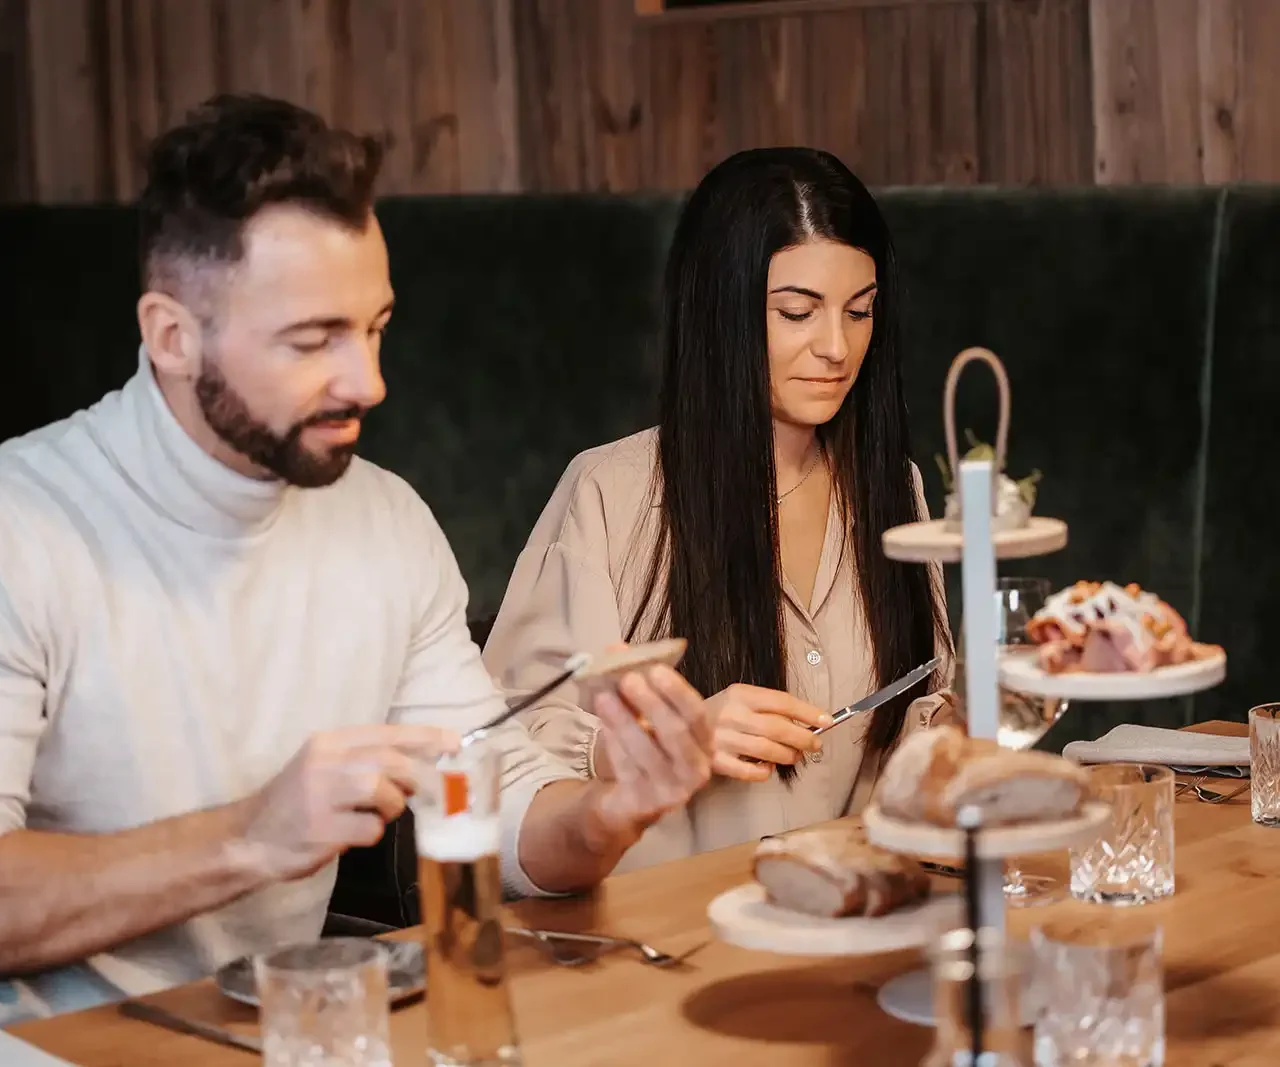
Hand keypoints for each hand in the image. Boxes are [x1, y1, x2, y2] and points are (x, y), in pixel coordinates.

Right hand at [234, 724, 458, 881]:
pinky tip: (354, 835)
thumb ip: (370, 762)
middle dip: (418, 777)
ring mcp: (319, 795)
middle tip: (430, 792)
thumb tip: (426, 763)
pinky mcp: (320, 829)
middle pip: (390, 760)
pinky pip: (369, 829)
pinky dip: (372, 834)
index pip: (387, 732)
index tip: (455, 743)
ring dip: (392, 806)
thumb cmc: (299, 804)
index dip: (425, 738)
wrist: (248, 838)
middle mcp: (324, 762)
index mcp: (329, 742)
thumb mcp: (328, 770)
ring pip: (381, 790)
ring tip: (379, 814)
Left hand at [585, 665, 712, 842]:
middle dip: (651, 704)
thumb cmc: (645, 750)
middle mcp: (696, 769)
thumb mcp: (644, 717)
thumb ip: (636, 684)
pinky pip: (629, 770)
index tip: (655, 669)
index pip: (697, 715)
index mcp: (703, 743)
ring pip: (648, 752)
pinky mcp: (647, 805)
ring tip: (604, 696)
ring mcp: (673, 791)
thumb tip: (616, 649)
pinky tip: (602, 724)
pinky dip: (615, 745)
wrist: (631, 801)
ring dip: (625, 721)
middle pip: (676, 734)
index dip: (677, 692)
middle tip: (627, 678)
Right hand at [704, 684, 830, 781]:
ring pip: (767, 751)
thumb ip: (769, 708)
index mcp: (739, 694)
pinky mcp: (715, 762)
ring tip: (795, 756)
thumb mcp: (740, 699)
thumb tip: (808, 722)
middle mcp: (731, 715)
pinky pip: (749, 772)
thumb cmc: (718, 712)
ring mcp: (721, 740)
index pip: (781, 702)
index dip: (808, 712)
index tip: (827, 721)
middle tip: (815, 744)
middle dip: (803, 738)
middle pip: (777, 728)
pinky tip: (768, 768)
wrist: (674, 724)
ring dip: (788, 755)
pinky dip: (764, 772)